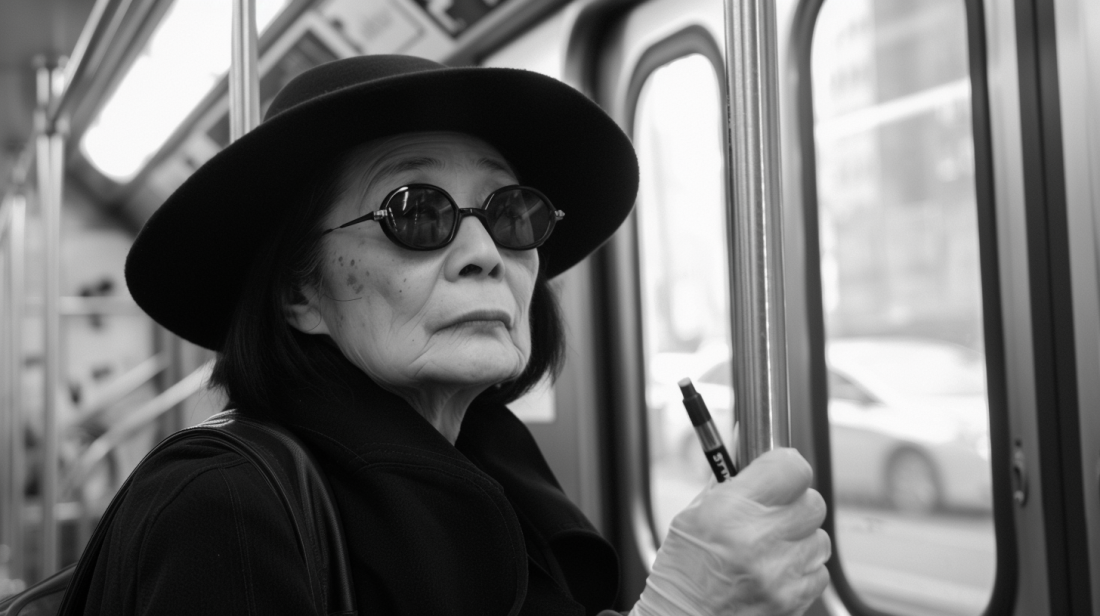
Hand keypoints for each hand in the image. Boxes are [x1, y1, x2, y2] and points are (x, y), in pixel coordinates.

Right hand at [633, 448, 830, 615]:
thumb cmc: (682, 572)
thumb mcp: (694, 515)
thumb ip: (728, 480)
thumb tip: (747, 440)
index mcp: (729, 511)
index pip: (790, 468)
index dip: (786, 466)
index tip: (779, 472)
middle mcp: (759, 541)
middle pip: (812, 501)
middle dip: (794, 503)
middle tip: (772, 512)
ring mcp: (780, 575)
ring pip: (819, 538)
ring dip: (800, 538)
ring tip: (770, 547)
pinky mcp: (793, 600)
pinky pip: (818, 571)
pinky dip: (801, 569)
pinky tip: (774, 571)